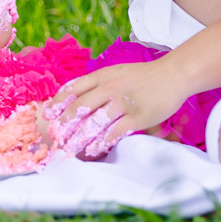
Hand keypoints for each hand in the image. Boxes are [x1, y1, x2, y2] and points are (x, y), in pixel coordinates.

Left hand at [43, 60, 189, 158]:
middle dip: (65, 124)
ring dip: (80, 137)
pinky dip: (101, 142)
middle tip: (57, 137)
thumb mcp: (117, 71)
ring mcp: (123, 102)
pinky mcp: (137, 116)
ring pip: (95, 122)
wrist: (172, 75)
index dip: (59, 102)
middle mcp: (110, 87)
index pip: (74, 88)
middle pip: (80, 108)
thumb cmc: (143, 75)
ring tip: (71, 148)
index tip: (48, 114)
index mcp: (103, 75)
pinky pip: (114, 132)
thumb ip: (99, 83)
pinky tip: (93, 150)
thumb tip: (79, 98)